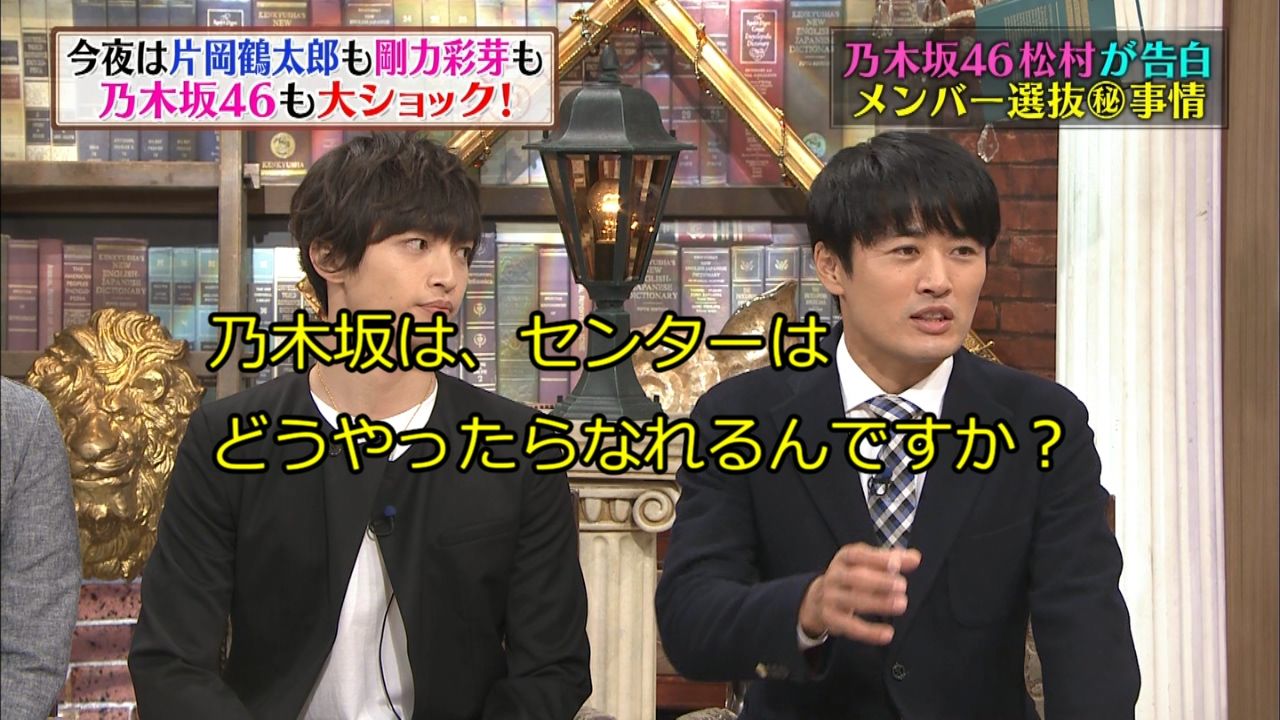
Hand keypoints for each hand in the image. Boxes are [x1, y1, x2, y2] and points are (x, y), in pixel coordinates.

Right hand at [798, 543, 921, 645]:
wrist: (818, 598)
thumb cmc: (852, 577)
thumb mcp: (867, 563)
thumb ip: (892, 560)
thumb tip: (915, 558)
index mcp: (844, 558)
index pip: (858, 555)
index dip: (877, 559)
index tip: (896, 564)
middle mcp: (834, 576)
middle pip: (855, 578)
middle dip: (879, 582)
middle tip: (902, 586)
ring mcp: (830, 597)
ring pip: (853, 601)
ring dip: (877, 603)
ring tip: (901, 605)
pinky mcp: (831, 618)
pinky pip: (850, 626)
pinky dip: (869, 632)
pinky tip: (888, 634)